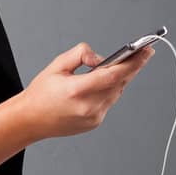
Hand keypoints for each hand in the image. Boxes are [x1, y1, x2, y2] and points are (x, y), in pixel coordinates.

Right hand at [18, 40, 154, 139]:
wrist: (30, 120)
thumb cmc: (40, 93)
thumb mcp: (56, 66)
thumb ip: (80, 55)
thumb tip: (100, 58)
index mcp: (76, 90)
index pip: (113, 75)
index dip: (133, 63)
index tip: (146, 52)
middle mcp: (88, 106)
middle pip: (119, 83)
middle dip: (131, 67)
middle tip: (142, 53)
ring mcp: (93, 117)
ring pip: (116, 93)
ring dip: (118, 80)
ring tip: (117, 67)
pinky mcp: (95, 122)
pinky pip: (108, 102)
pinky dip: (108, 91)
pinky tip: (99, 86)